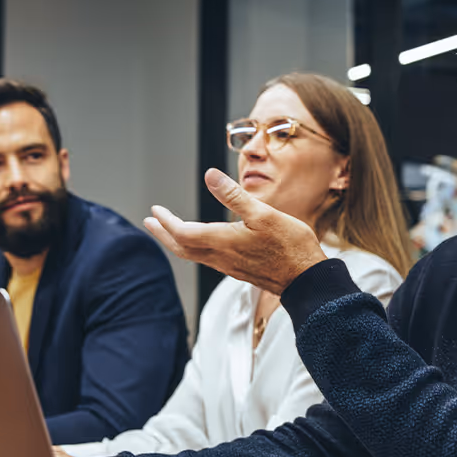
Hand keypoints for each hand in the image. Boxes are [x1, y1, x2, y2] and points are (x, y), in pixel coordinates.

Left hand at [144, 169, 326, 295]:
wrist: (307, 280)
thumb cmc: (291, 247)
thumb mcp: (264, 214)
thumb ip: (234, 195)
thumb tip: (210, 176)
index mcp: (224, 241)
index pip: (183, 232)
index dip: (166, 221)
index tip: (156, 210)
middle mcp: (222, 257)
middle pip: (182, 247)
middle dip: (163, 234)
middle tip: (149, 223)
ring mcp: (230, 266)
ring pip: (194, 256)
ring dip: (177, 243)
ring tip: (168, 233)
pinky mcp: (240, 271)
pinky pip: (208, 260)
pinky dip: (195, 250)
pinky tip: (202, 245)